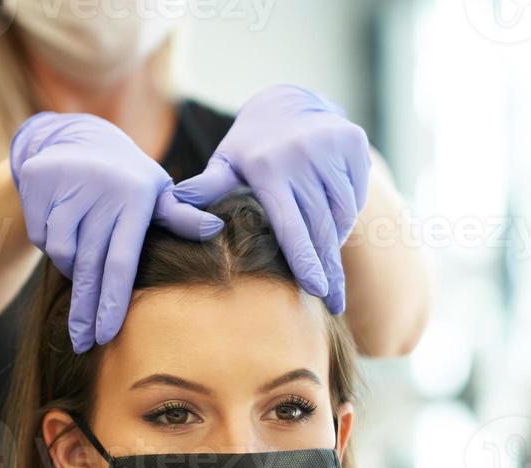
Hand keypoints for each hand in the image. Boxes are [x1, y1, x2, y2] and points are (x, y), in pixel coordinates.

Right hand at [11, 112, 224, 351]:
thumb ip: (180, 217)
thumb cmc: (128, 178)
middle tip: (84, 343)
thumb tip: (215, 229)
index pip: (121, 262)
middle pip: (89, 267)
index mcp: (135, 197)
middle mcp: (100, 189)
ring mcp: (66, 185)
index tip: (107, 333)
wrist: (76, 138)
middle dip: (85, 310)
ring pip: (63, 254)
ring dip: (71, 267)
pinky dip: (51, 244)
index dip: (112, 301)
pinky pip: (41, 237)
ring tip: (84, 253)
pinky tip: (64, 228)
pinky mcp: (36, 182)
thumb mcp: (157, 192)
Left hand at [172, 84, 371, 314]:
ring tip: (325, 250)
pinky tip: (334, 215)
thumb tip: (174, 205)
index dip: (306, 262)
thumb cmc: (250, 149)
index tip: (318, 291)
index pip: (291, 227)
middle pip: (321, 228)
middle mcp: (301, 154)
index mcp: (267, 168)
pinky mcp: (353, 143)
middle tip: (334, 301)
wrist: (287, 103)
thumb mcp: (224, 166)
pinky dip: (348, 213)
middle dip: (328, 268)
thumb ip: (205, 188)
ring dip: (335, 238)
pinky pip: (357, 196)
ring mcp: (330, 146)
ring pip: (343, 214)